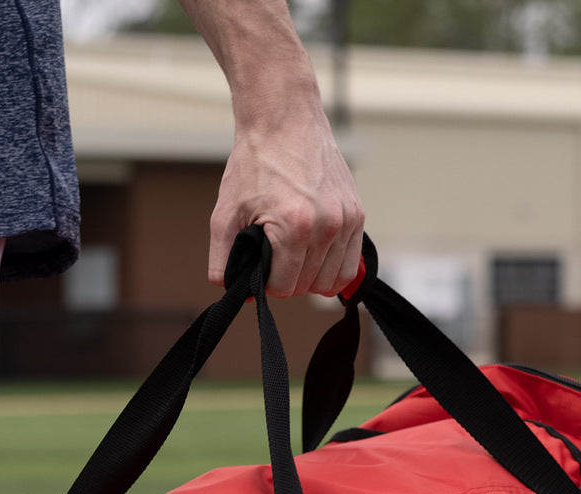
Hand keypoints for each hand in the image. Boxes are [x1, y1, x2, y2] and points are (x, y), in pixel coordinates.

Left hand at [178, 0, 364, 297]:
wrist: (284, 117)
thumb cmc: (254, 162)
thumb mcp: (224, 212)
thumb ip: (223, 258)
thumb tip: (229, 289)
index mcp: (295, 226)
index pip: (284, 286)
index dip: (267, 283)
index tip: (259, 264)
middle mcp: (327, 225)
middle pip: (308, 286)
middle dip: (288, 278)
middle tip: (274, 255)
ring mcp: (347, 219)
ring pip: (332, 280)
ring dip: (310, 276)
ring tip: (293, 254)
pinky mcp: (358, 213)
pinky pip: (350, 264)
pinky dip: (331, 266)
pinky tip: (314, 253)